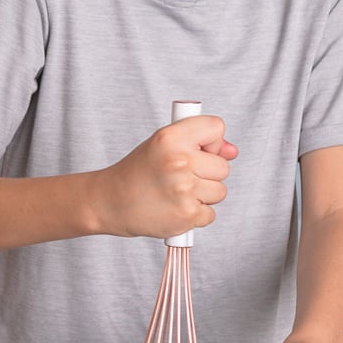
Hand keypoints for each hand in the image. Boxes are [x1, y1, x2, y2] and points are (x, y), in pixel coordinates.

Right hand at [96, 114, 237, 239]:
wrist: (110, 202)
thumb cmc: (137, 172)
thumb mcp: (162, 144)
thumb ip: (199, 142)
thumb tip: (232, 152)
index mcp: (170, 137)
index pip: (216, 127)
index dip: (210, 141)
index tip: (197, 149)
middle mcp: (179, 161)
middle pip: (223, 166)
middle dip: (207, 173)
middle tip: (179, 176)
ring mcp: (184, 190)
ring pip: (220, 191)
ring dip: (203, 195)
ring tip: (176, 192)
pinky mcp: (187, 215)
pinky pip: (210, 214)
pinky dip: (195, 214)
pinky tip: (174, 207)